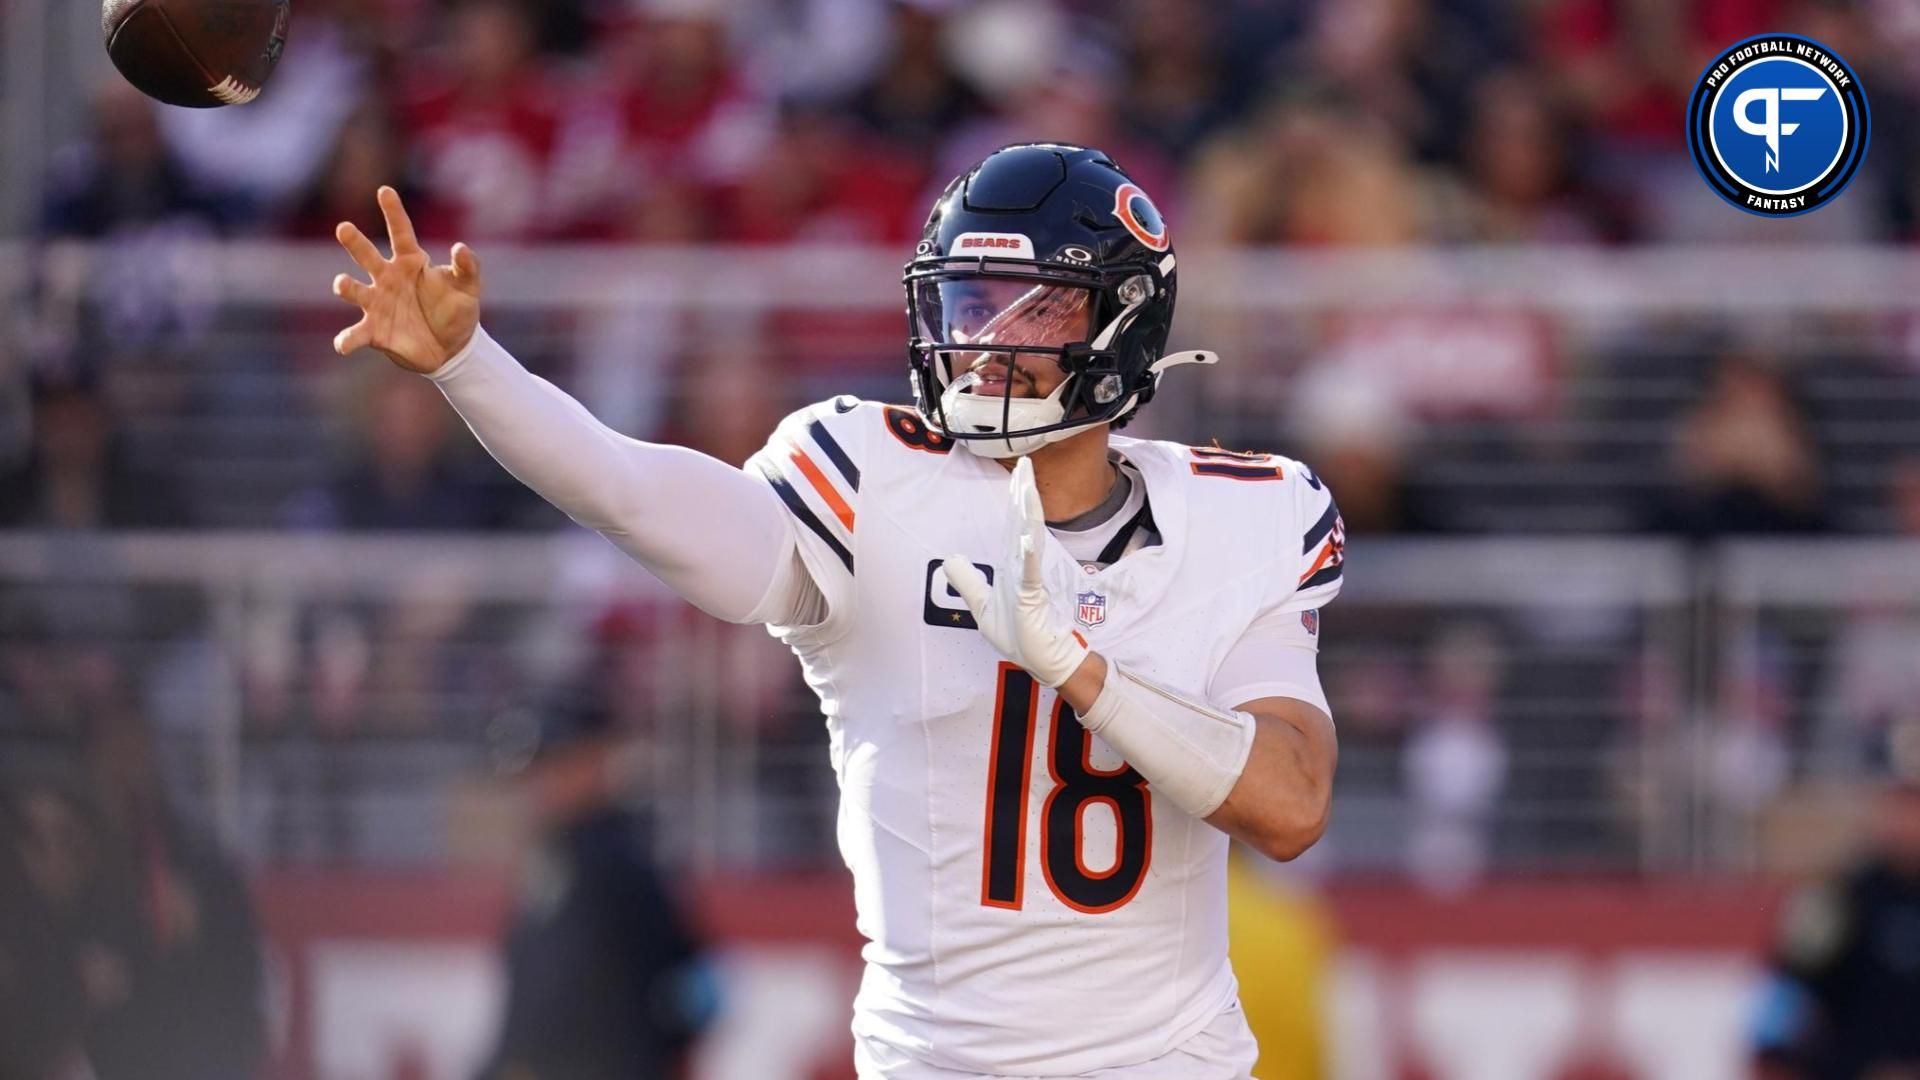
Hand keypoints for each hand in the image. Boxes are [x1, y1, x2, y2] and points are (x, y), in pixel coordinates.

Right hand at [330, 186, 480, 373]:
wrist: (452, 349)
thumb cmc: (458, 312)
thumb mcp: (469, 288)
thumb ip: (468, 267)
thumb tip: (460, 247)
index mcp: (411, 263)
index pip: (400, 232)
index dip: (393, 212)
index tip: (385, 190)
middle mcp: (388, 278)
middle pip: (367, 256)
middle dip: (355, 243)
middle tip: (344, 228)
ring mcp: (377, 304)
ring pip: (355, 291)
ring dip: (346, 287)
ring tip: (342, 283)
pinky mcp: (374, 331)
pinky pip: (355, 334)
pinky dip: (347, 339)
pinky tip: (342, 344)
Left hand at [942, 457, 1090, 687]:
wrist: (1041, 660)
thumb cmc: (1018, 634)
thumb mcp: (981, 606)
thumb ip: (968, 581)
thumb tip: (951, 557)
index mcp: (1012, 564)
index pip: (1012, 524)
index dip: (1014, 498)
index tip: (1019, 472)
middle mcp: (1022, 565)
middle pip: (1021, 521)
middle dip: (1023, 492)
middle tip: (1026, 462)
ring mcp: (1028, 579)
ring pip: (1028, 537)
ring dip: (1027, 512)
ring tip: (1028, 486)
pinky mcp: (1031, 597)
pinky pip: (1029, 572)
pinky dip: (1029, 555)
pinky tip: (1028, 538)